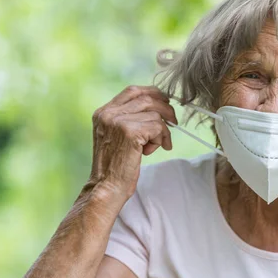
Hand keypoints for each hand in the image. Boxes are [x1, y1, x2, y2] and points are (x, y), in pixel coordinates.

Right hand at [87, 85, 177, 201]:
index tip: (165, 101)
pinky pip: (158, 127)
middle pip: (147, 98)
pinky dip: (161, 138)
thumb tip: (158, 108)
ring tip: (155, 145)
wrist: (106, 186)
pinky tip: (151, 151)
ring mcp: (118, 122)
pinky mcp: (130, 132)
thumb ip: (129, 120)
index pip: (132, 91)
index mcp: (103, 113)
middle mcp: (108, 114)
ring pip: (155, 114)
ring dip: (162, 130)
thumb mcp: (116, 136)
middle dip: (165, 108)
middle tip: (173, 121)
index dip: (153, 93)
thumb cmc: (115, 165)